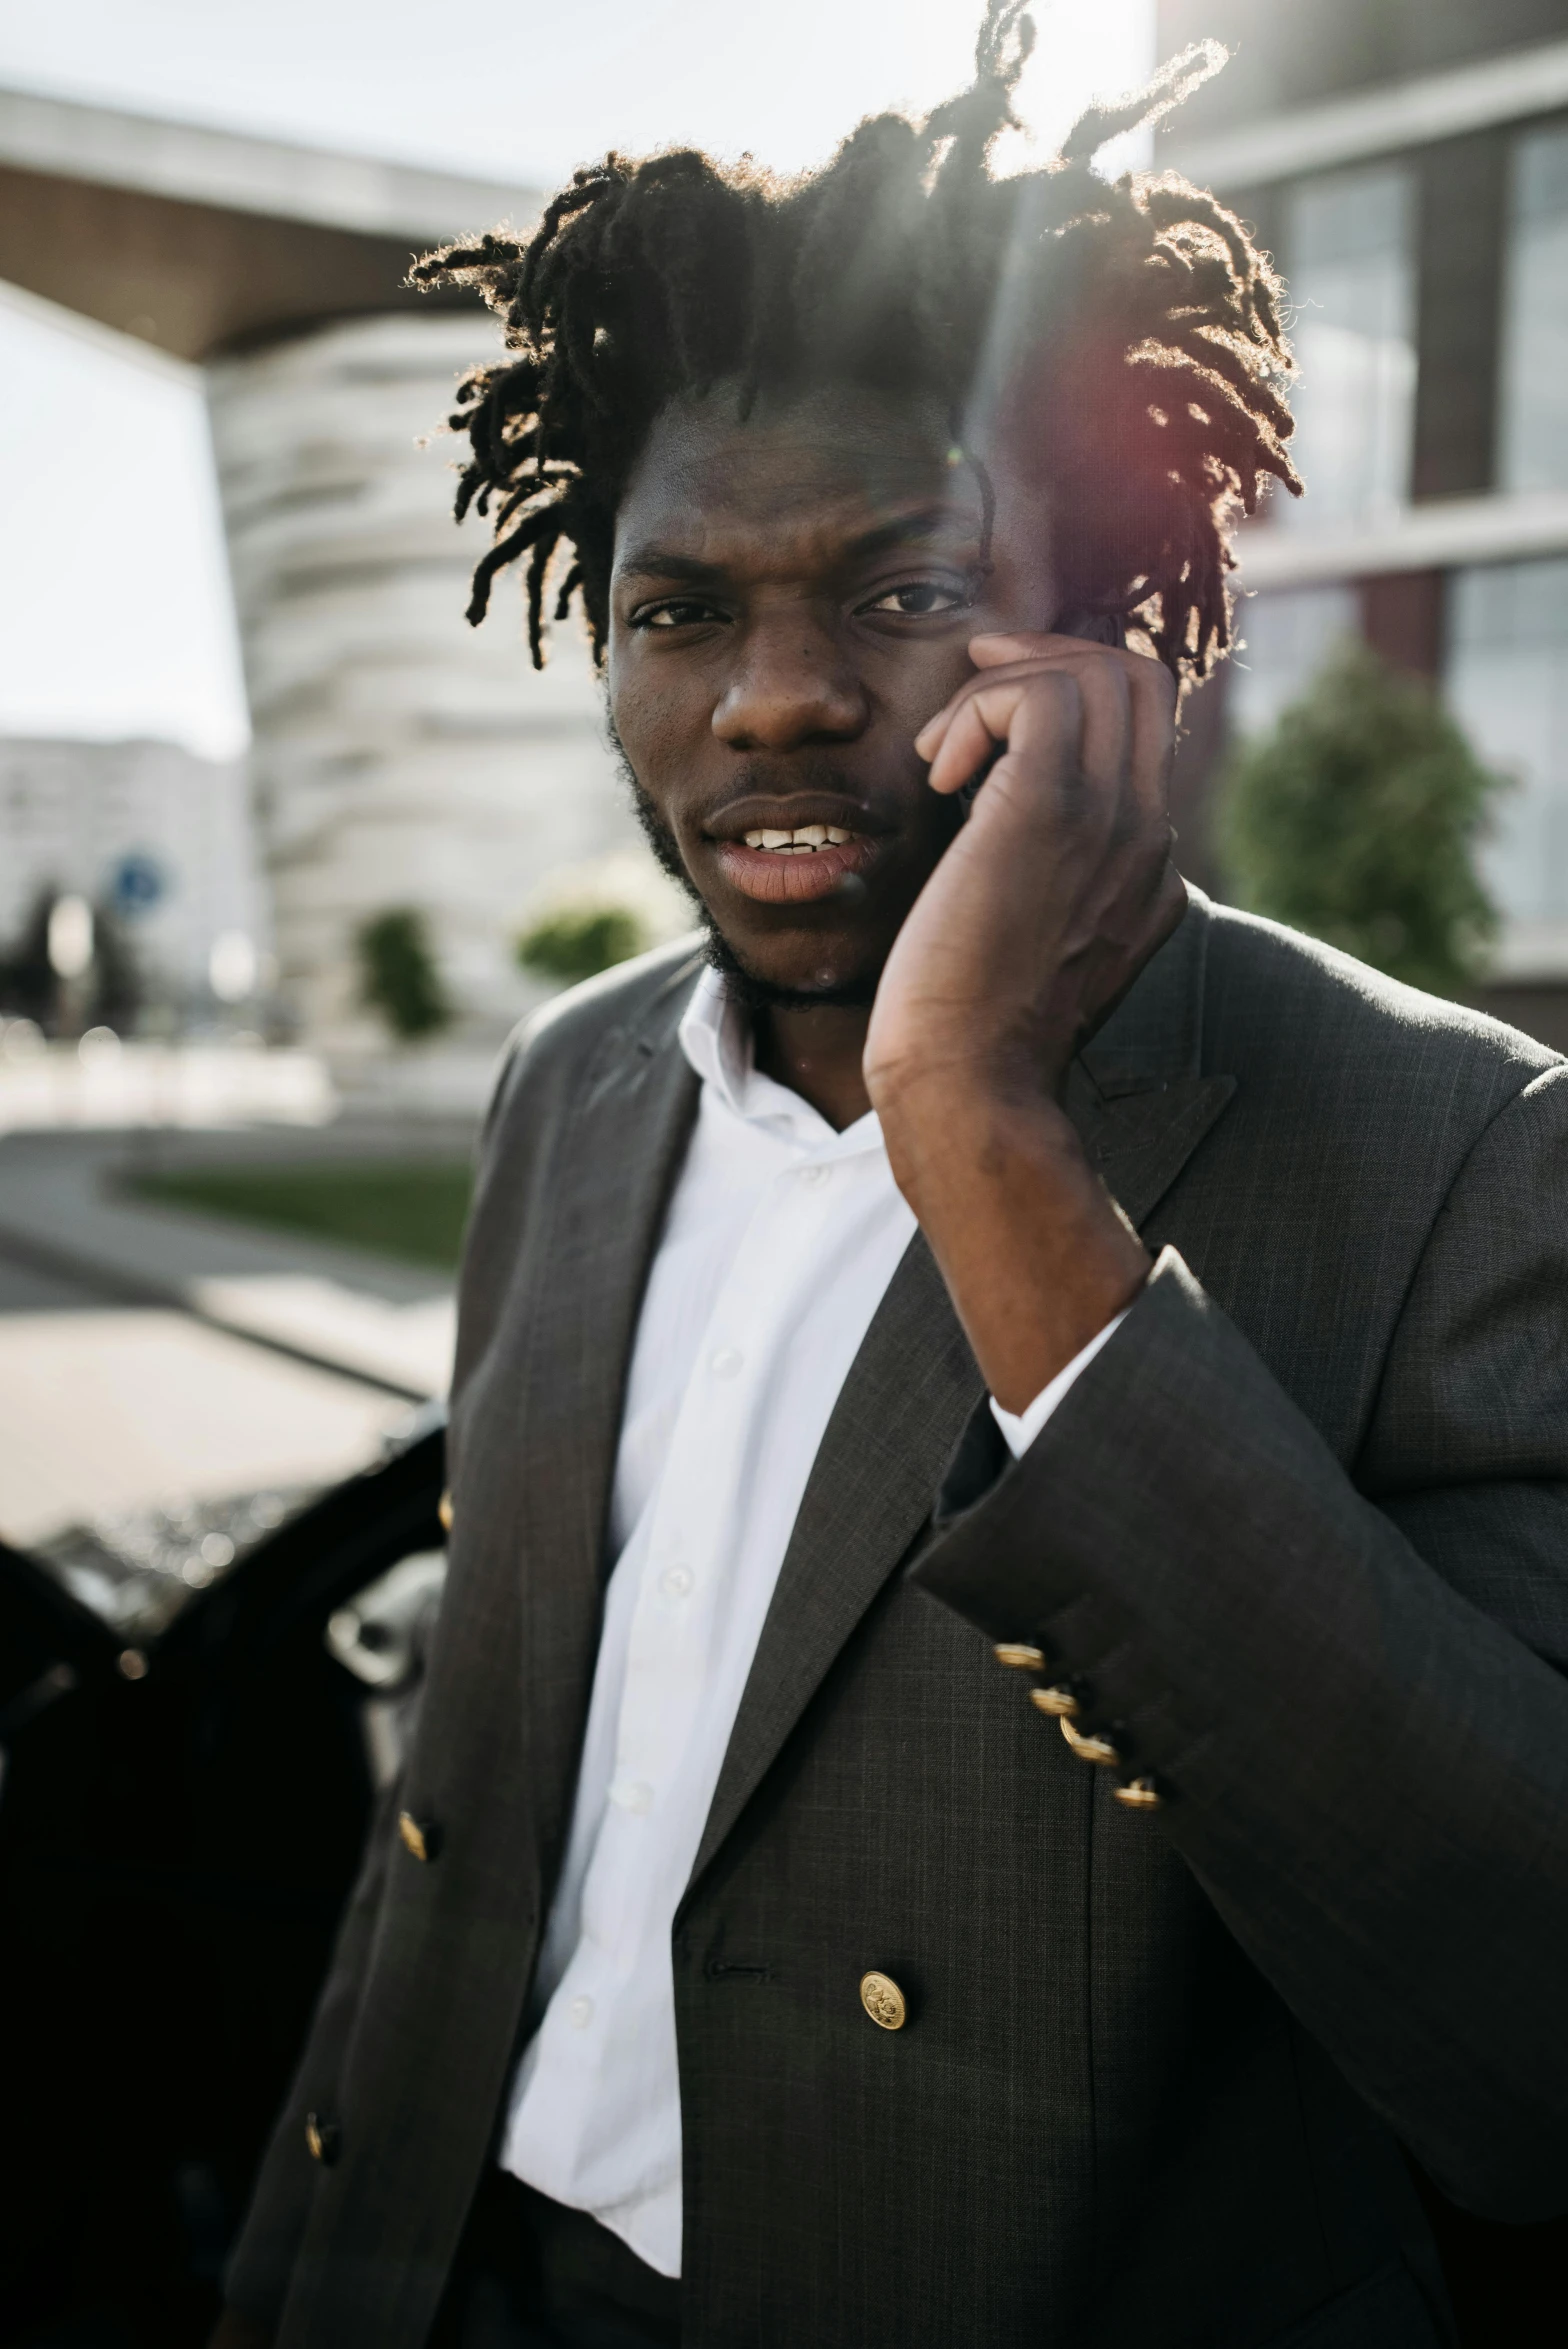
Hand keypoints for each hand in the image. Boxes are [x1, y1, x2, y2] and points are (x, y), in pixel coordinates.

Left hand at [864, 630, 1182, 1409]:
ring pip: (1098, 671)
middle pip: (1136, 680)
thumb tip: (978, 811)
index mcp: (1143, 869)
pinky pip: (1041, 695)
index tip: (990, 712)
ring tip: (941, 756)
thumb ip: (1025, 874)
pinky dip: (980, 708)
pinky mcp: (1051, 813)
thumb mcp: (1012, 939)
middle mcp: (1145, 837)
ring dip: (1001, 686)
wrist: (965, 1086)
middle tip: (970, 686)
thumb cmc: (963, 1032)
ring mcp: (1109, 822)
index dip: (1067, 694)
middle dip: (1044, 660)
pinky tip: (937, 772)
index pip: (1141, 731)